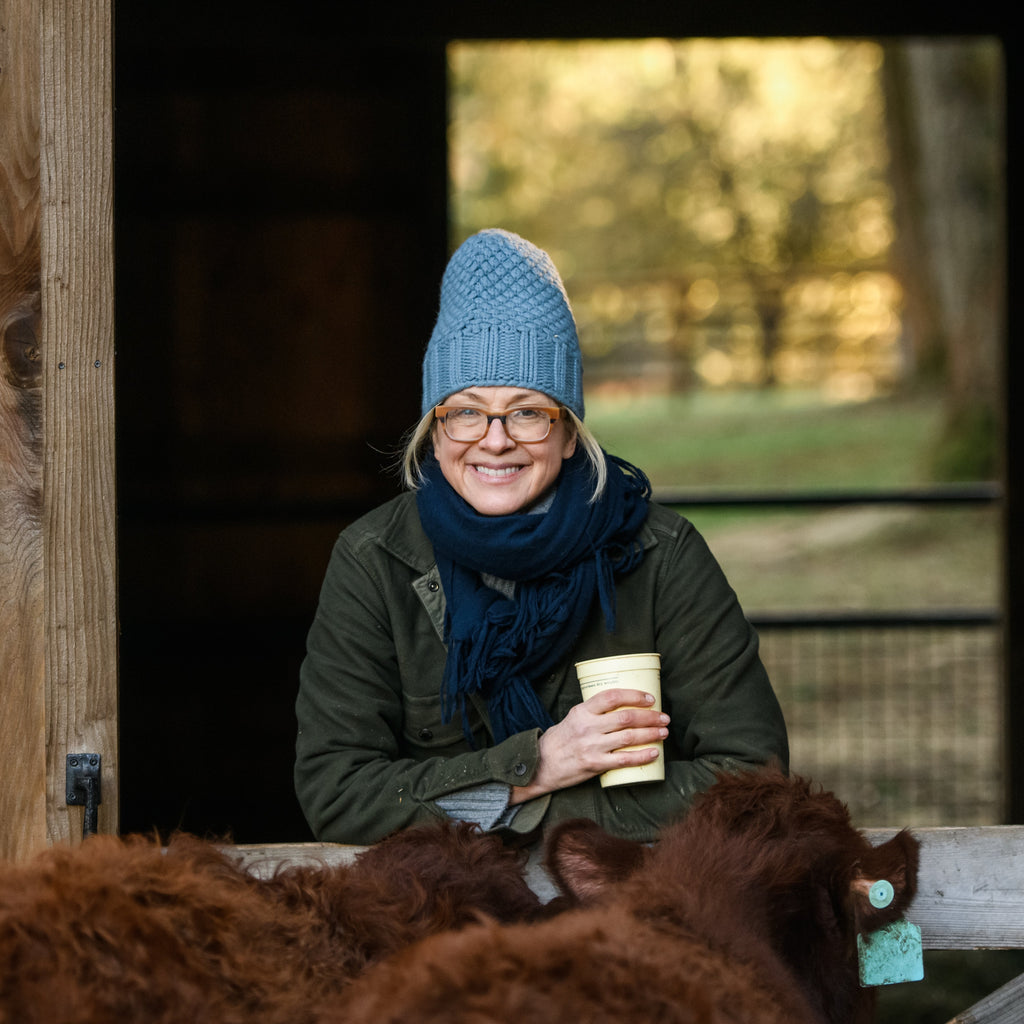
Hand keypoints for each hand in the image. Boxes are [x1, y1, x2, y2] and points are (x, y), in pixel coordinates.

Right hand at [508, 689, 669, 804]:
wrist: (542, 764)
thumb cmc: (561, 739)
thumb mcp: (574, 717)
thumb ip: (594, 712)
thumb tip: (624, 706)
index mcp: (582, 711)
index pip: (612, 697)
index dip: (634, 696)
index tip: (650, 699)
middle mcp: (588, 726)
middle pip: (626, 718)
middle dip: (650, 717)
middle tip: (664, 718)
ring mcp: (592, 746)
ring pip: (628, 737)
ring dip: (651, 734)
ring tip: (664, 732)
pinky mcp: (595, 764)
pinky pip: (624, 760)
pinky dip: (642, 756)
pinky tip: (654, 753)